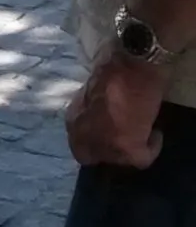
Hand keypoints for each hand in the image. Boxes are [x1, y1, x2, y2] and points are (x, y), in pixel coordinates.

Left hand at [69, 49, 168, 167]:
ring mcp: (104, 144)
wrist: (131, 66)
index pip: (77, 145)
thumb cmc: (111, 73)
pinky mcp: (127, 148)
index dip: (93, 144)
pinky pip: (143, 159)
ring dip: (131, 148)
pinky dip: (153, 147)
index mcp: (72, 120)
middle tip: (125, 139)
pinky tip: (155, 133)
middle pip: (92, 157)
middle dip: (108, 150)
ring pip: (119, 160)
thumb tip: (97, 121)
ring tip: (142, 132)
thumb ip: (88, 113)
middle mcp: (82, 136)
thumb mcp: (90, 96)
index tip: (108, 136)